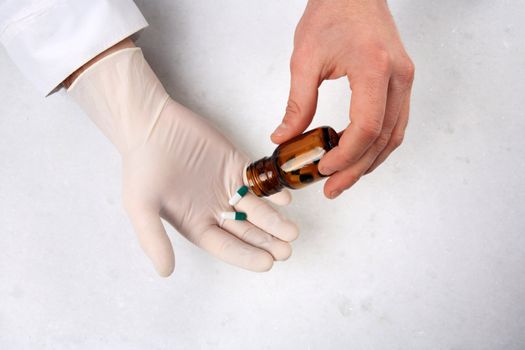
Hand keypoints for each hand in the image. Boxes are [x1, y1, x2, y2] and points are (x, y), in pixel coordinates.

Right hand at [68, 47, 297, 275]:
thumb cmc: (142, 167)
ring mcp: (227, 186)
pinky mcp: (235, 164)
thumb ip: (153, 239)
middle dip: (267, 241)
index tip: (268, 263)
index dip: (247, 256)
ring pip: (256, 208)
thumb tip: (165, 271)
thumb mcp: (141, 206)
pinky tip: (285, 199)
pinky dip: (272, 190)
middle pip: (246, 231)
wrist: (150, 125)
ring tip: (292, 231)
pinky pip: (258, 180)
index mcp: (195, 223)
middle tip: (287, 250)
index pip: (226, 246)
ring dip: (275, 220)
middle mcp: (214, 208)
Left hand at [271, 0, 414, 198]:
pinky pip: (396, 123)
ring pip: (394, 135)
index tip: (323, 168)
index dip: (345, 155)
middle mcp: (397, 76)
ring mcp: (404, 79)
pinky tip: (358, 156)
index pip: (366, 127)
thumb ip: (297, 103)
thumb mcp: (305, 58)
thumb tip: (283, 138)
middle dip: (356, 169)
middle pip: (383, 139)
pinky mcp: (401, 81)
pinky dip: (378, 145)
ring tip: (343, 179)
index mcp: (374, 68)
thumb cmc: (332, 11)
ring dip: (369, 162)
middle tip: (332, 188)